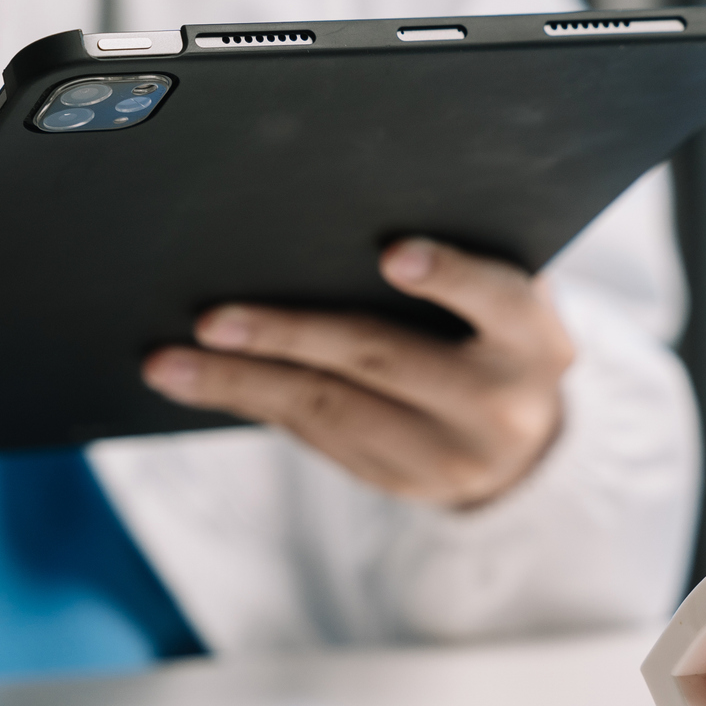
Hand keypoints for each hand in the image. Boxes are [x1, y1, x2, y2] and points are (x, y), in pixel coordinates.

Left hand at [142, 239, 574, 508]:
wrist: (530, 445)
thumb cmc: (496, 333)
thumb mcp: (504, 300)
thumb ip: (453, 269)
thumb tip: (334, 221)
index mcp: (534, 339)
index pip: (496, 299)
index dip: (448, 275)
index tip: (393, 254)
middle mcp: (501, 404)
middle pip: (384, 359)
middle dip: (289, 335)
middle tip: (211, 320)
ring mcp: (450, 456)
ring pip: (332, 412)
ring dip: (242, 384)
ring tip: (171, 363)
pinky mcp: (402, 484)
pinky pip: (319, 439)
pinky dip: (255, 404)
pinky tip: (203, 382)